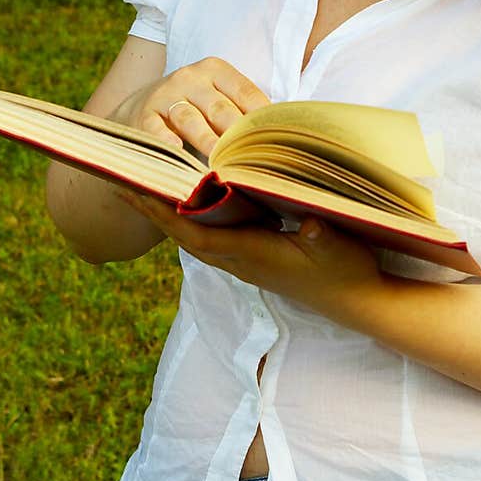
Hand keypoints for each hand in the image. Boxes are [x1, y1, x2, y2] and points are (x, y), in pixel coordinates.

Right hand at [109, 57, 269, 156]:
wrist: (138, 108)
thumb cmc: (193, 108)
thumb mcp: (216, 98)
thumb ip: (243, 111)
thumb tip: (282, 134)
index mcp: (216, 70)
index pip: (246, 93)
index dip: (262, 118)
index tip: (276, 142)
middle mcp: (190, 78)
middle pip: (220, 109)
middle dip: (237, 135)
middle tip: (252, 160)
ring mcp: (164, 95)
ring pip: (190, 119)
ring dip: (208, 142)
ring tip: (221, 164)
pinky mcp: (142, 115)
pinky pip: (155, 129)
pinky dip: (167, 141)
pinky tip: (179, 152)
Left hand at [119, 192, 383, 316]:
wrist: (359, 302)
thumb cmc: (346, 272)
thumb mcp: (338, 248)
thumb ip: (322, 237)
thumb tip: (311, 226)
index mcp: (250, 254)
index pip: (194, 232)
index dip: (163, 211)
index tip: (135, 188)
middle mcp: (239, 259)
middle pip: (182, 231)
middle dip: (151, 206)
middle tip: (120, 178)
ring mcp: (245, 259)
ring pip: (194, 233)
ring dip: (167, 210)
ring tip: (144, 182)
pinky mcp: (255, 255)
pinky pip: (211, 232)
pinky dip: (192, 213)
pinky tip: (189, 197)